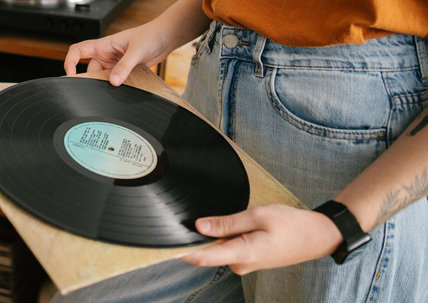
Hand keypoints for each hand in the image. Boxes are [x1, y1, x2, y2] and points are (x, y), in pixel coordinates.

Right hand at [64, 23, 170, 85]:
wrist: (165, 37)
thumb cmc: (150, 35)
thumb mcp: (137, 51)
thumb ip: (125, 66)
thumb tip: (113, 81)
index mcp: (104, 44)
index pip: (78, 51)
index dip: (70, 62)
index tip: (71, 76)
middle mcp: (106, 54)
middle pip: (90, 69)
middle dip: (92, 80)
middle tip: (100, 89)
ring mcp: (114, 63)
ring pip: (102, 77)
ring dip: (107, 84)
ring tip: (118, 87)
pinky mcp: (123, 69)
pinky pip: (115, 80)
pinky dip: (117, 86)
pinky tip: (125, 88)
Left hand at [180, 204, 342, 274]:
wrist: (317, 236)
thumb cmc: (292, 224)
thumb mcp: (257, 215)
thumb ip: (227, 222)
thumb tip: (200, 226)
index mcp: (242, 253)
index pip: (203, 257)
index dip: (180, 251)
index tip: (163, 243)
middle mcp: (240, 264)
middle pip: (206, 252)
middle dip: (194, 238)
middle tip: (181, 217)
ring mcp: (244, 264)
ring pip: (217, 250)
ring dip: (209, 237)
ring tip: (207, 218)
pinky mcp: (248, 260)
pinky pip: (227, 250)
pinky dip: (220, 239)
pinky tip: (222, 225)